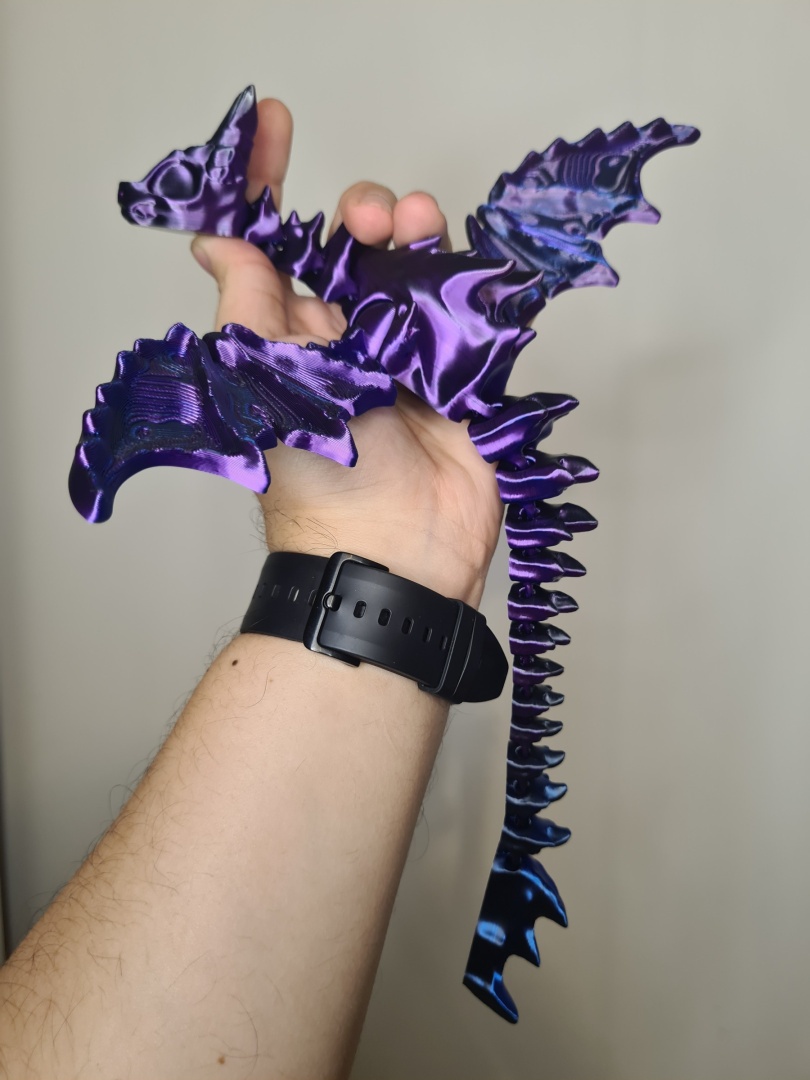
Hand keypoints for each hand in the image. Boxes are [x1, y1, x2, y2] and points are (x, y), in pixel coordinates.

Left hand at [190, 99, 502, 605]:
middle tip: (368, 218)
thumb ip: (250, 306)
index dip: (271, 185)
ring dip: (412, 227)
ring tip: (416, 223)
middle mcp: (347, 340)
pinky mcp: (458, 370)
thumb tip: (215, 242)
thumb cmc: (321, 484)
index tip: (276, 125)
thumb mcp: (265, 384)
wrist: (398, 553)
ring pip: (411, 264)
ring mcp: (407, 353)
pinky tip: (455, 254)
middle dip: (360, 210)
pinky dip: (461, 267)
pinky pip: (462, 300)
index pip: (277, 247)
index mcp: (290, 340)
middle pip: (353, 247)